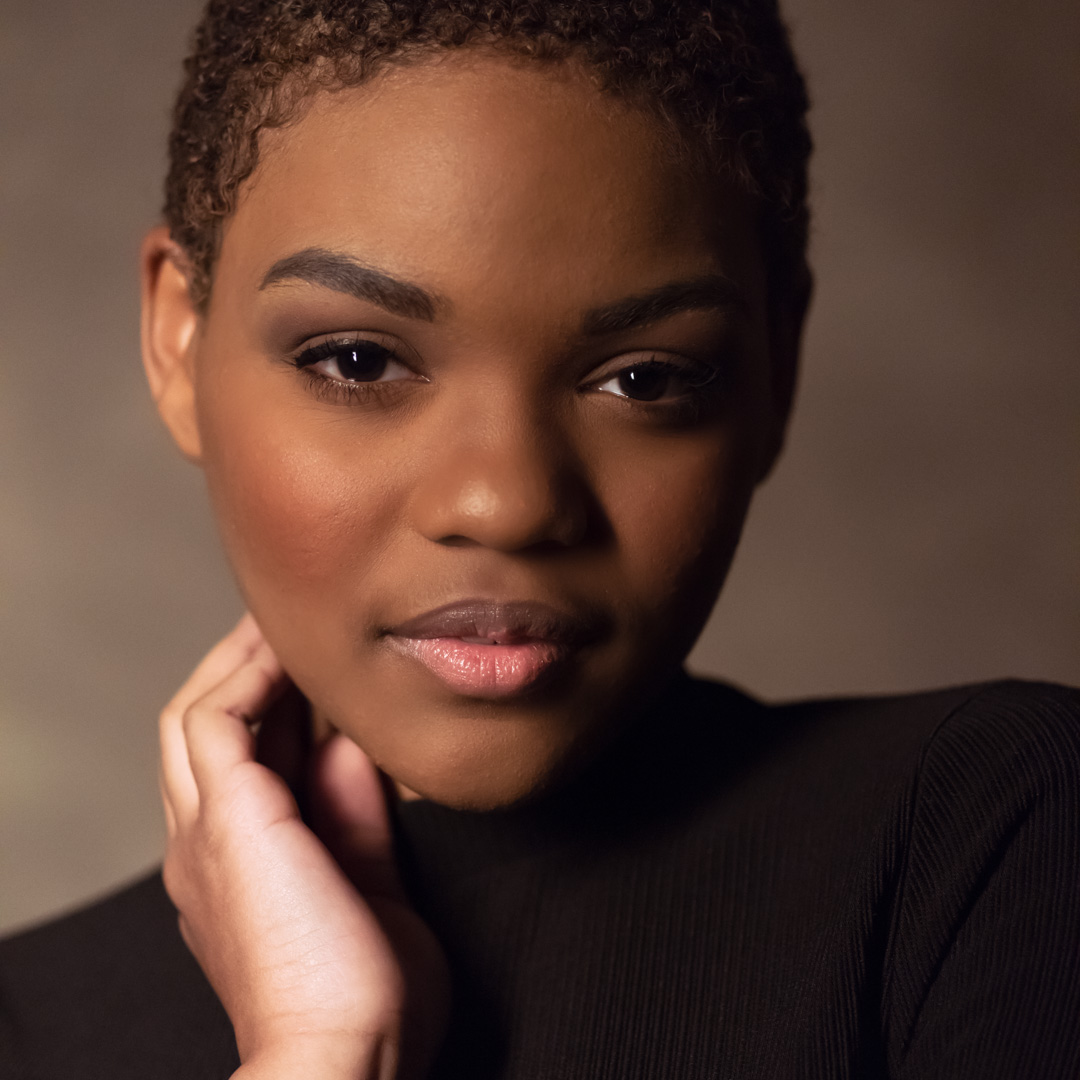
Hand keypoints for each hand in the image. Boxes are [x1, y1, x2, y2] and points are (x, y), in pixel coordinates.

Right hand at [159, 615, 449, 1078]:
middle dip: (247, 674)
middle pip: (204, 732)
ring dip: (239, 663)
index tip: (326, 673)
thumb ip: (357, 814)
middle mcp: (204, 847)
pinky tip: (286, 651)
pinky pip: (213, 719)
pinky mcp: (224, 819)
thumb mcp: (370, 882)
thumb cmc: (367, 996)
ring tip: (285, 624)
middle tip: (296, 632)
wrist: (348, 1058)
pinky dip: (244, 675)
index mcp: (239, 871)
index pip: (245, 765)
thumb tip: (356, 744)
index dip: (280, 711)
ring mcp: (204, 833)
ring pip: (193, 715)